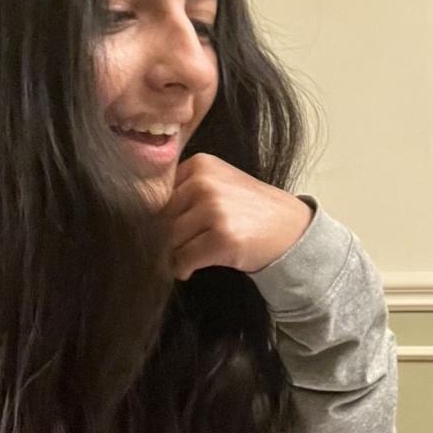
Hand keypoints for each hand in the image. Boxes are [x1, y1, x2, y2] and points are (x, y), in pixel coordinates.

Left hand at [165, 154, 312, 280]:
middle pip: (161, 218)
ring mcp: (214, 209)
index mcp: (201, 165)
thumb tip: (142, 217)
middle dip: (167, 237)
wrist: (290, 228)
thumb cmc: (250, 209)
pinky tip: (194, 266)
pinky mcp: (222, 237)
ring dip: (175, 254)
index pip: (158, 195)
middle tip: (182, 246)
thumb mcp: (220, 183)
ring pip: (169, 240)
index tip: (173, 227)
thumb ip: (186, 189)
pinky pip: (183, 259)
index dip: (161, 216)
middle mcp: (205, 183)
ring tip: (192, 254)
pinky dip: (183, 268)